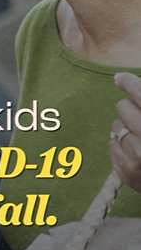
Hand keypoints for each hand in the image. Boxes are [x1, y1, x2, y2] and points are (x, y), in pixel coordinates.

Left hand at [109, 72, 140, 193]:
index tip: (120, 79)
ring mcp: (138, 157)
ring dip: (126, 129)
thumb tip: (129, 81)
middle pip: (122, 106)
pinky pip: (111, 143)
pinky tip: (135, 153)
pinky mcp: (126, 170)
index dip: (129, 82)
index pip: (140, 93)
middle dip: (130, 110)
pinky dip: (121, 146)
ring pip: (116, 125)